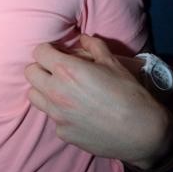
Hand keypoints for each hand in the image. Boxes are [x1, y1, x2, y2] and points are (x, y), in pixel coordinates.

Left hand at [25, 35, 172, 169]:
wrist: (142, 133)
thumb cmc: (129, 93)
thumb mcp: (113, 62)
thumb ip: (93, 46)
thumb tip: (83, 38)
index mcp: (66, 70)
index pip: (39, 52)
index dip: (49, 49)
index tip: (58, 52)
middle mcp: (56, 92)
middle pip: (30, 73)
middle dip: (41, 67)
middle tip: (58, 70)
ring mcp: (57, 116)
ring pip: (34, 96)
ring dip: (43, 89)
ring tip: (62, 90)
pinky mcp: (63, 134)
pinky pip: (52, 118)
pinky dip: (59, 112)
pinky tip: (77, 112)